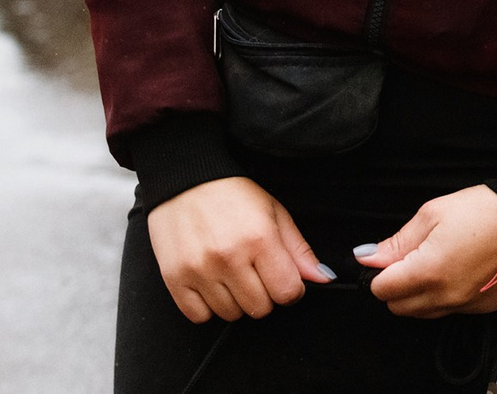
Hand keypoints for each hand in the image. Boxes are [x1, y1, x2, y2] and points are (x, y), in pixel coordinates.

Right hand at [146, 176, 332, 322]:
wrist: (185, 180)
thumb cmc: (232, 194)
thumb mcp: (274, 212)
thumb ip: (299, 249)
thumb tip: (323, 278)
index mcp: (259, 237)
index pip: (287, 292)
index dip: (291, 289)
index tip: (284, 279)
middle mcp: (228, 257)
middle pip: (260, 308)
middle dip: (264, 295)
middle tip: (255, 272)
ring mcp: (199, 270)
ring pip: (230, 314)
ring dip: (236, 300)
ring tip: (231, 272)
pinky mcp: (174, 278)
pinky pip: (198, 316)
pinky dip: (207, 306)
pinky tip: (211, 282)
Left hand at [358, 185, 496, 318]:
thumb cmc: (484, 209)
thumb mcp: (433, 213)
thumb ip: (397, 241)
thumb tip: (368, 257)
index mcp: (428, 271)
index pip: (382, 290)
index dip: (380, 272)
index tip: (391, 257)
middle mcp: (446, 296)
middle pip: (399, 307)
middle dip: (397, 286)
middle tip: (412, 257)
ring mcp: (466, 306)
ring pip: (424, 312)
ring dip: (420, 293)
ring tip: (438, 261)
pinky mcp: (483, 308)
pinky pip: (450, 310)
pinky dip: (446, 296)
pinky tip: (459, 270)